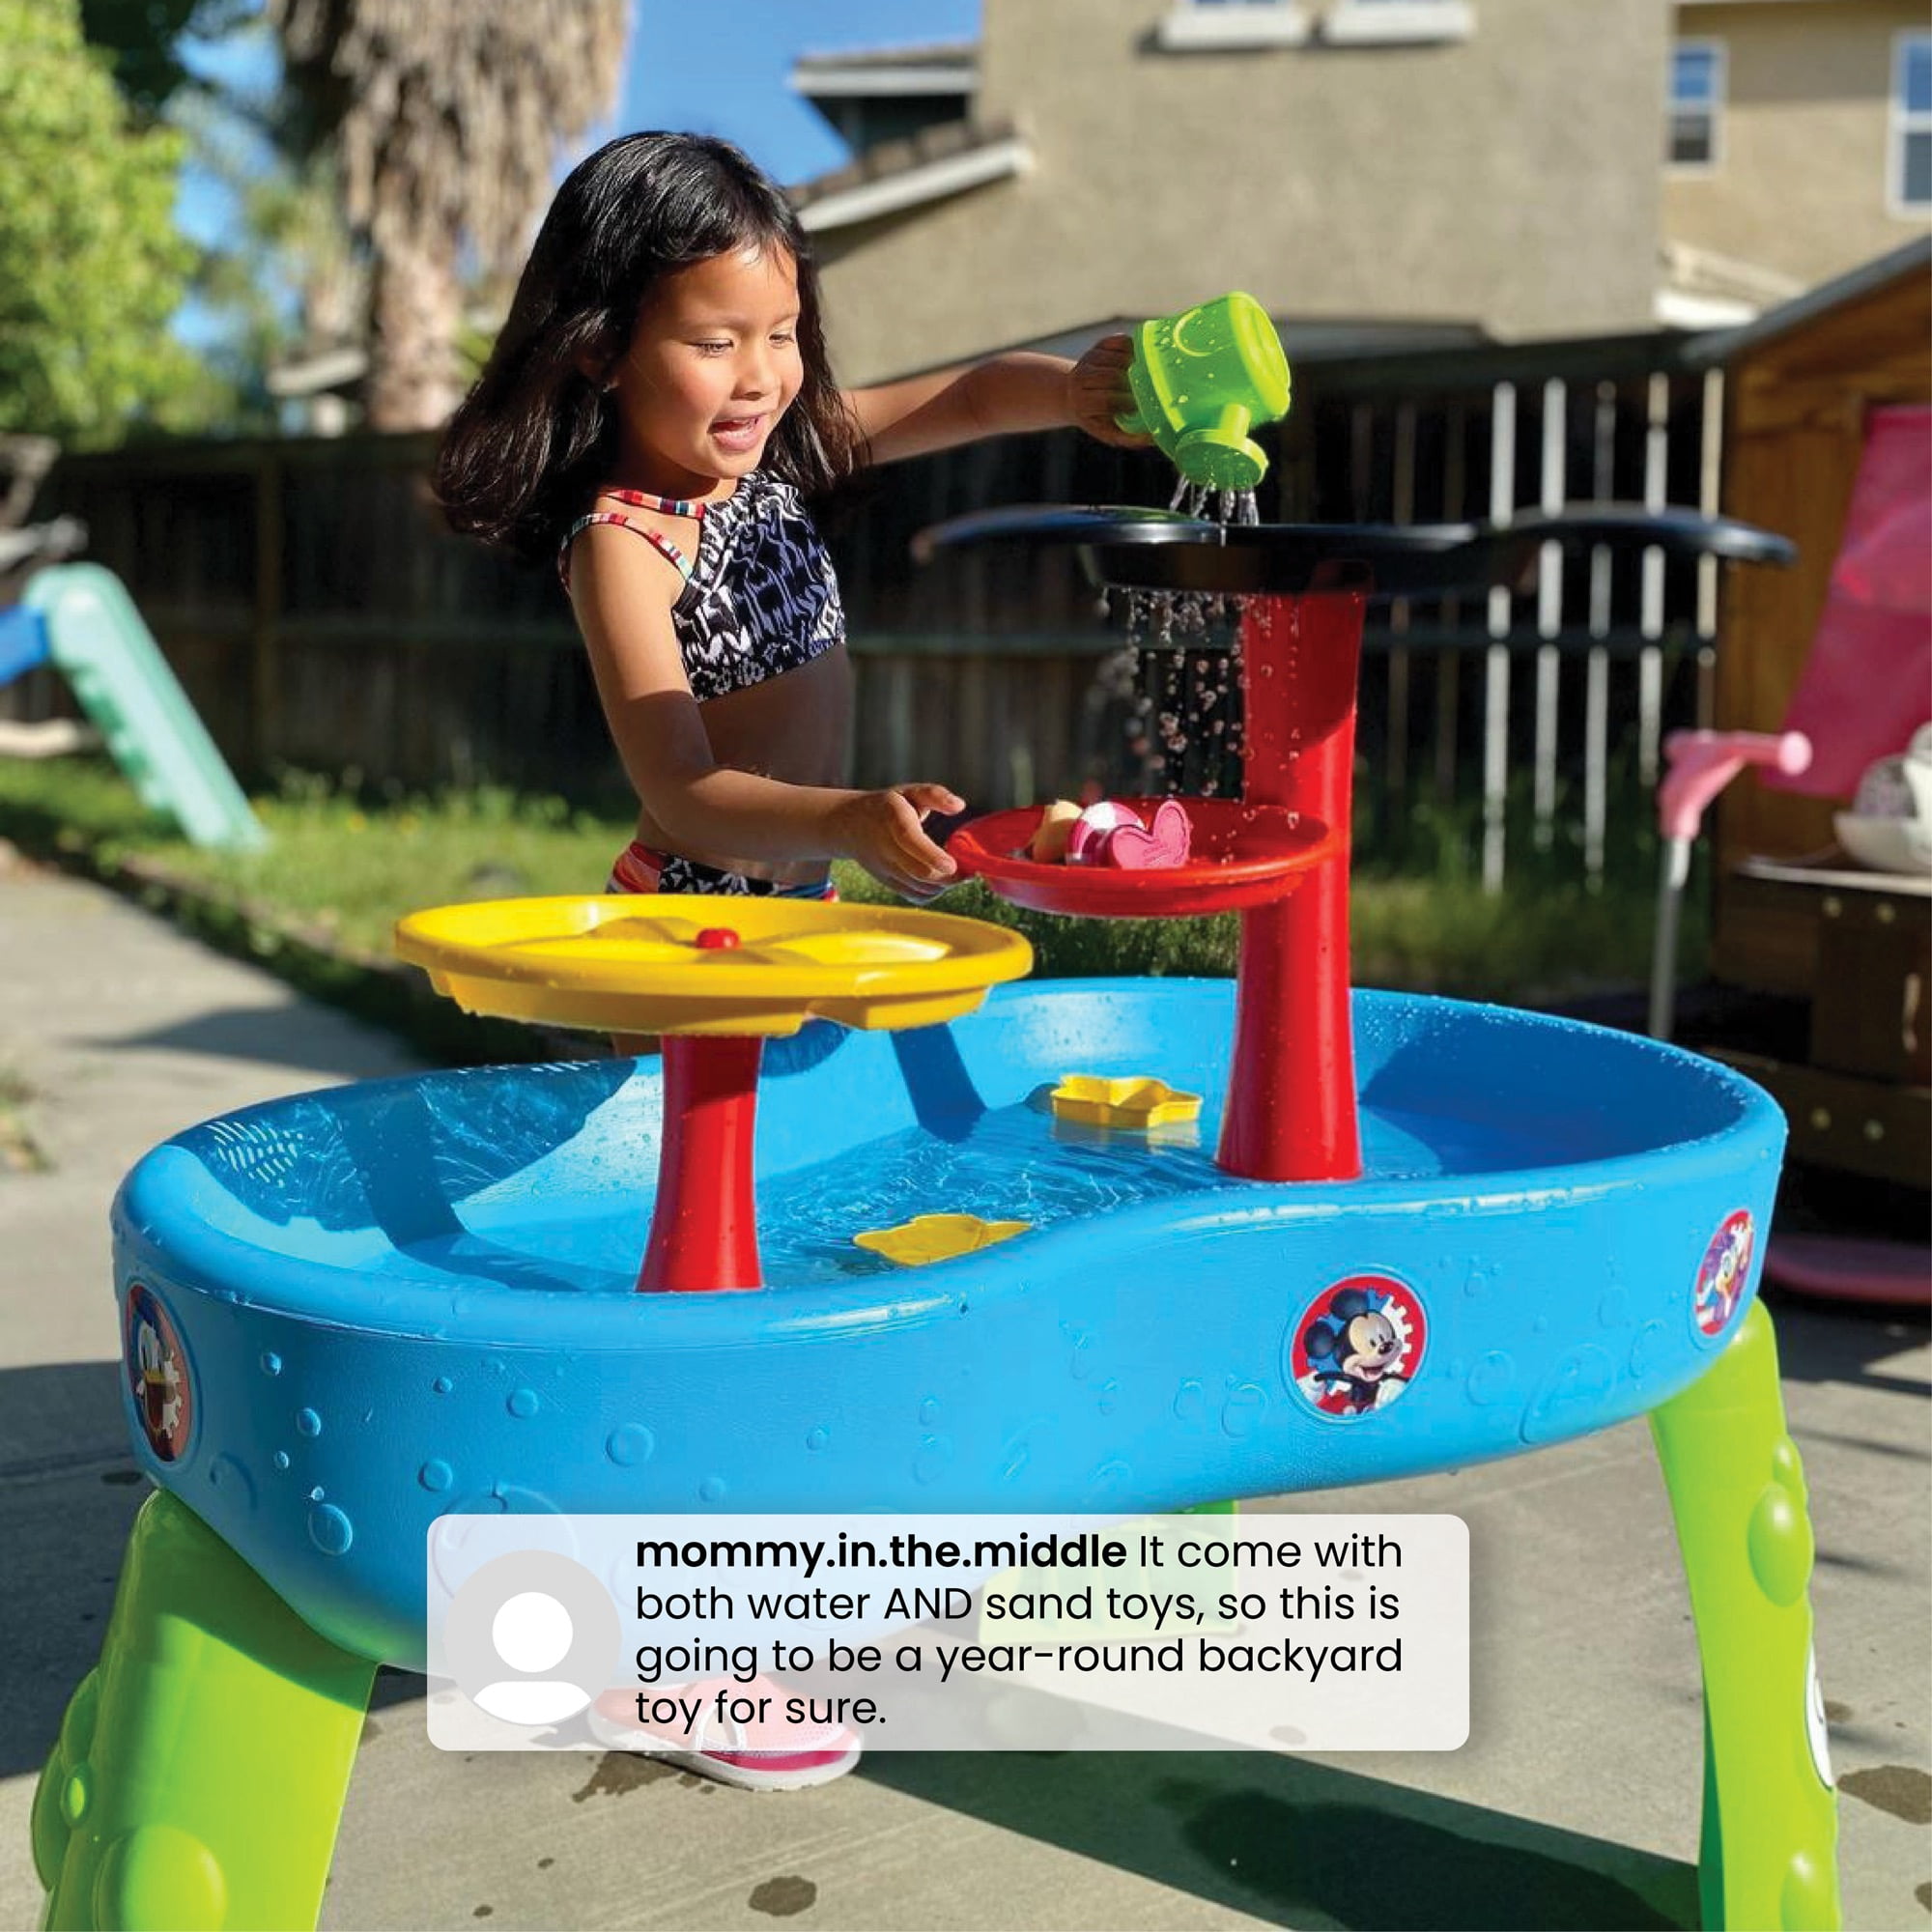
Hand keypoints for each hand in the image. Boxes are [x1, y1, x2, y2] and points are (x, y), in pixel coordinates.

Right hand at [832, 783, 965, 899]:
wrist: (851, 825)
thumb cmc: (888, 806)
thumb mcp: (909, 791)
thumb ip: (935, 794)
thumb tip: (959, 805)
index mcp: (892, 818)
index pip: (909, 840)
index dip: (931, 855)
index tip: (952, 865)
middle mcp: (885, 846)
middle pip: (919, 871)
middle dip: (947, 876)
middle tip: (966, 869)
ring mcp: (885, 868)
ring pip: (919, 887)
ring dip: (943, 884)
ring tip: (956, 871)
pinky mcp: (888, 882)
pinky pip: (915, 896)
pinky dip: (933, 893)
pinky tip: (940, 879)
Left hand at [1068, 334, 1152, 449]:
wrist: (1075, 395)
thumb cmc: (1099, 417)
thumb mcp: (1109, 432)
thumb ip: (1130, 437)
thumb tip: (1154, 436)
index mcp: (1082, 403)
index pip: (1106, 400)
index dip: (1125, 402)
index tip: (1139, 405)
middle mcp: (1081, 378)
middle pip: (1112, 377)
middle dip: (1132, 383)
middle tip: (1148, 388)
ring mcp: (1090, 359)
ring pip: (1118, 358)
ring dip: (1136, 365)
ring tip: (1148, 375)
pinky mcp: (1100, 345)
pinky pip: (1121, 341)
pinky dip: (1135, 348)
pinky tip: (1141, 359)